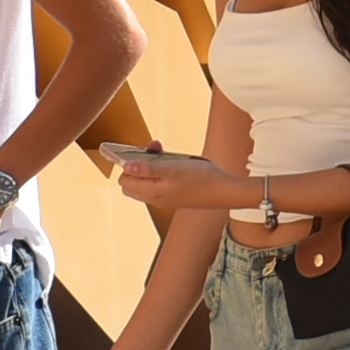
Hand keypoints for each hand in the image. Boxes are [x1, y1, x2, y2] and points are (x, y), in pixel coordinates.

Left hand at [114, 149, 251, 211]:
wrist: (225, 191)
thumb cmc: (202, 179)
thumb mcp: (173, 168)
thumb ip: (148, 168)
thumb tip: (126, 167)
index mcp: (153, 192)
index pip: (125, 181)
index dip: (129, 165)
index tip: (141, 152)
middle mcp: (156, 198)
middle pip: (133, 183)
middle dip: (137, 165)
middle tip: (152, 152)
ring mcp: (165, 198)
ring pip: (146, 182)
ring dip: (150, 166)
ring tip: (165, 154)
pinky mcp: (175, 195)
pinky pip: (158, 183)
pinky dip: (161, 172)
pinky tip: (175, 164)